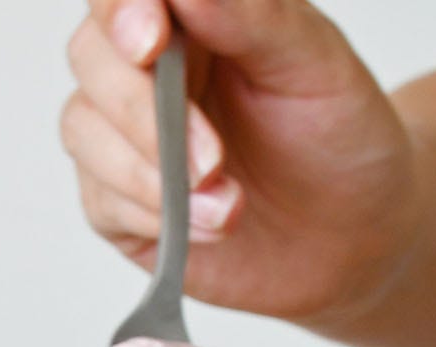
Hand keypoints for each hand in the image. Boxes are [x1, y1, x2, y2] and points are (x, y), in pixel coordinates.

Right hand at [62, 0, 421, 326]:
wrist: (351, 235)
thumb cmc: (338, 138)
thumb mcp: (315, 64)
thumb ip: (253, 17)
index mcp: (194, 15)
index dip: (124, 11)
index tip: (151, 41)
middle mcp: (150, 66)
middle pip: (91, 56)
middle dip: (140, 109)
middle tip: (211, 158)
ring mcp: (125, 132)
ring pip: (83, 129)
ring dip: (152, 173)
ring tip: (229, 204)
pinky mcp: (116, 200)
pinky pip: (102, 198)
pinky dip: (154, 214)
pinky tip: (211, 223)